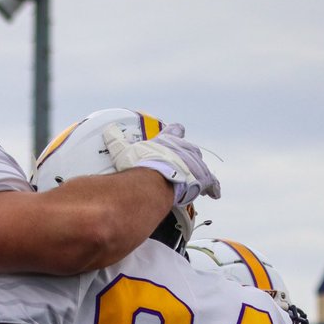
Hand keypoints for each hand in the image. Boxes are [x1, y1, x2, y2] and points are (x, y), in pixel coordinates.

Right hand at [103, 122, 220, 204]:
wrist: (155, 181)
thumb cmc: (140, 166)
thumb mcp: (124, 151)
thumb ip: (117, 141)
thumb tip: (109, 131)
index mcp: (168, 139)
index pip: (175, 130)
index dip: (175, 132)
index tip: (177, 132)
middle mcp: (185, 149)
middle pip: (190, 149)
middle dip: (187, 156)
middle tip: (182, 164)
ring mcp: (195, 163)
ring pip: (201, 165)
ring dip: (198, 172)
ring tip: (197, 179)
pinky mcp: (202, 179)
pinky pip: (211, 183)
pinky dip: (212, 188)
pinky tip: (214, 193)